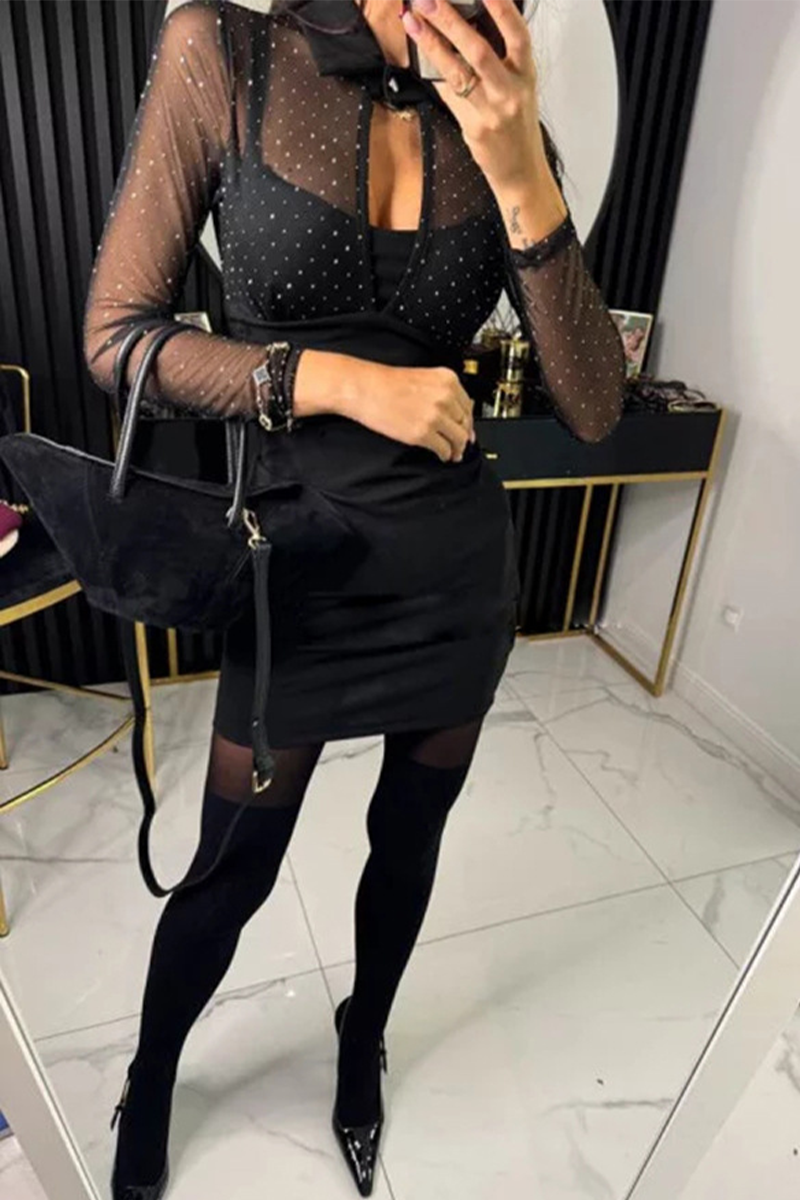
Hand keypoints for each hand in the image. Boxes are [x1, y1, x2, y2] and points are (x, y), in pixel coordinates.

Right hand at [354, 364, 475, 462]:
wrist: (365, 388)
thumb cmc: (386, 384)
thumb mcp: (423, 378)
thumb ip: (442, 394)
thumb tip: (456, 416)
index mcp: (447, 380)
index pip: (468, 405)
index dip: (468, 421)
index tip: (467, 429)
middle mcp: (445, 397)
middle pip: (466, 423)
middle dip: (464, 436)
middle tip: (461, 445)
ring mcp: (435, 416)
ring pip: (459, 438)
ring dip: (457, 449)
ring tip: (453, 454)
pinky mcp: (423, 433)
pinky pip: (443, 449)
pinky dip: (445, 455)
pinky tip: (442, 456)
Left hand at [400, 0, 545, 191]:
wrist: (520, 170)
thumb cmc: (517, 125)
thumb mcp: (518, 88)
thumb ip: (498, 61)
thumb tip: (464, 28)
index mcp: (526, 74)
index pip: (517, 33)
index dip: (502, 8)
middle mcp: (510, 91)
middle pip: (478, 50)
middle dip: (450, 20)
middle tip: (427, 0)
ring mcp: (491, 111)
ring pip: (457, 72)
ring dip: (431, 43)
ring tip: (412, 21)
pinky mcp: (473, 128)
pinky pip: (449, 95)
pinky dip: (433, 73)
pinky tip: (419, 54)